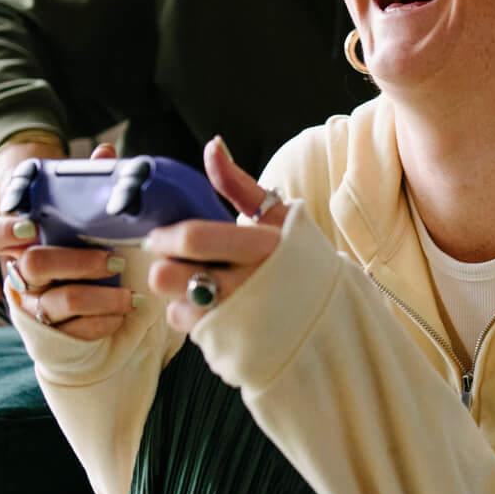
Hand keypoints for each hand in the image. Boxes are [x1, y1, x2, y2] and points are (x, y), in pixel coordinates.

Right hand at [0, 142, 137, 341]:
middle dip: (79, 262)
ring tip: (131, 293)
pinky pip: (76, 330)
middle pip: (34, 265)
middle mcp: (18, 273)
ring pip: (62, 301)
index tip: (31, 229)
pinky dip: (105, 321)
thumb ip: (86, 185)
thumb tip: (106, 152)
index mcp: (16, 242)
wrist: (82, 303)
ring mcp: (32, 304)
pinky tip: (123, 312)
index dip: (3, 232)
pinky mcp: (50, 333)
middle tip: (114, 259)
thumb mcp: (79, 218)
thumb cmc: (78, 246)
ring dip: (103, 296)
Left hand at [146, 136, 291, 334]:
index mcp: (262, 246)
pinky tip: (215, 312)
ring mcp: (241, 322)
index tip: (160, 237)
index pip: (193, 238)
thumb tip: (212, 146)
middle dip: (163, 267)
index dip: (165, 237)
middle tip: (175, 263)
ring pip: (175, 307)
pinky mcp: (235, 347)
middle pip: (169, 276)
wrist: (335, 317)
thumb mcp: (278, 218)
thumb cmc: (300, 260)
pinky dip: (195, 320)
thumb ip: (239, 185)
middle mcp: (250, 285)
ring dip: (179, 297)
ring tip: (203, 289)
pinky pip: (191, 332)